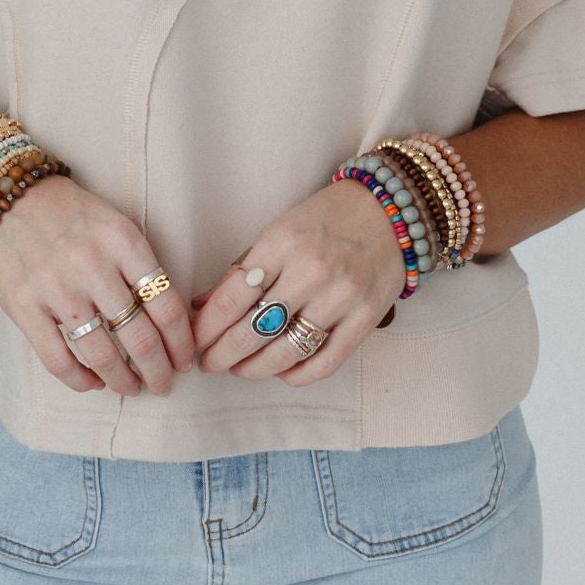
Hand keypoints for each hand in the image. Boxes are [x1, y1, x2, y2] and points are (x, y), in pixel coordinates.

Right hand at [0, 175, 196, 396]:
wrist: (6, 196)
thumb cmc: (69, 214)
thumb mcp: (114, 223)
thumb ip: (138, 266)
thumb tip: (168, 320)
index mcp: (123, 241)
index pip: (166, 305)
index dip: (181, 343)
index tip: (185, 360)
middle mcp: (93, 265)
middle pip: (140, 337)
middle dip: (159, 370)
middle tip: (164, 385)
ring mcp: (56, 288)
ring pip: (103, 354)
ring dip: (123, 381)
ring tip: (132, 388)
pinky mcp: (24, 306)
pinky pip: (59, 360)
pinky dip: (81, 380)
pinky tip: (94, 383)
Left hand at [190, 180, 405, 386]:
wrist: (390, 209)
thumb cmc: (327, 218)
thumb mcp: (279, 230)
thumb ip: (244, 269)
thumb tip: (203, 306)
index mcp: (283, 242)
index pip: (232, 298)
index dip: (207, 327)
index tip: (194, 340)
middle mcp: (311, 271)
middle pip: (253, 330)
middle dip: (222, 354)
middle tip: (209, 362)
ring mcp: (341, 297)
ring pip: (286, 351)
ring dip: (254, 368)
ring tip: (240, 369)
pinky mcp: (366, 318)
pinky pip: (325, 361)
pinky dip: (298, 374)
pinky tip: (281, 372)